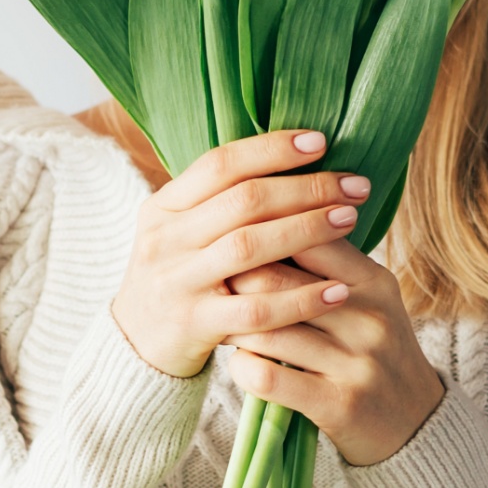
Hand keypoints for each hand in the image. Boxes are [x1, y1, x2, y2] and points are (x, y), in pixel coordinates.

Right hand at [110, 129, 372, 377]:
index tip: (320, 141)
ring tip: (350, 219)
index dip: (271, 148)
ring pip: (249, 247)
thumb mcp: (181, 229)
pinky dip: (300, 299)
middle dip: (305, 188)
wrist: (133, 345)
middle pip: (243, 201)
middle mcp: (166, 238)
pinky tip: (337, 290)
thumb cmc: (179, 275)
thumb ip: (221, 199)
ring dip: (307, 230)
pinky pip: (256, 311)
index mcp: (164, 205)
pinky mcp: (194, 326)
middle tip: (355, 185)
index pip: (221, 163)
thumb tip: (294, 158)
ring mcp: (177, 282)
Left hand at [222, 240, 444, 466]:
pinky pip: (270, 378)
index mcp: (374, 281)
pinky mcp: (340, 406)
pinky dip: (242, 366)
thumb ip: (328, 263)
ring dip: (234, 323)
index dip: (263, 230)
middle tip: (211, 274)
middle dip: (237, 276)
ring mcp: (357, 363)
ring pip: (269, 330)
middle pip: (280, 281)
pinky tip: (238, 361)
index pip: (310, 236)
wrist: (417, 423)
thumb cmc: (376, 347)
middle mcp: (369, 317)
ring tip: (220, 316)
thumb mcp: (369, 297)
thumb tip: (264, 217)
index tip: (232, 232)